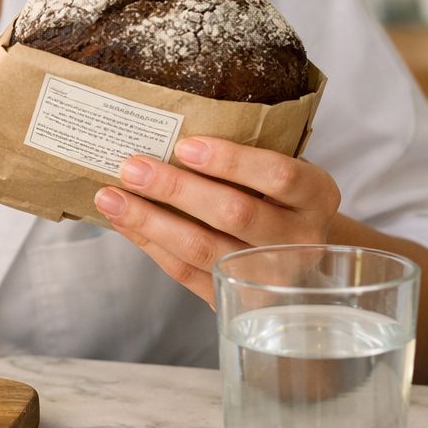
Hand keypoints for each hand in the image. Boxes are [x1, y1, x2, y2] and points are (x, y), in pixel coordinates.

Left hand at [92, 136, 341, 306]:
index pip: (279, 176)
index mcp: (317, 196)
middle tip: (132, 167)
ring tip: (110, 197)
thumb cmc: (277, 197)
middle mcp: (300, 239)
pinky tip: (125, 222)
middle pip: (235, 213)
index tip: (186, 145)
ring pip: (203, 249)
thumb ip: (245, 154)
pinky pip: (187, 271)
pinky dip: (150, 244)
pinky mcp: (238, 298)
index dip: (232, 161)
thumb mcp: (279, 169)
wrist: (298, 254)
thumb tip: (167, 129)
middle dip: (176, 189)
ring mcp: (270, 276)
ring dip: (150, 221)